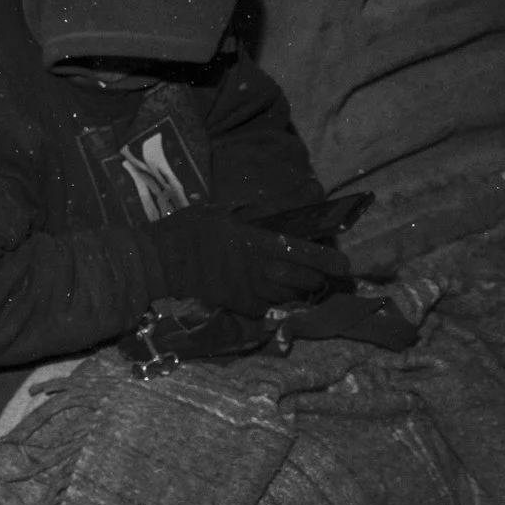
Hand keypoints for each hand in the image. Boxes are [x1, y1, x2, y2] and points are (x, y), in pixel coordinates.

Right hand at [147, 206, 351, 316]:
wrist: (161, 261)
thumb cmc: (192, 230)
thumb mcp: (227, 212)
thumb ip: (267, 210)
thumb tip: (305, 197)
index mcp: (259, 243)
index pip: (306, 253)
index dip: (329, 260)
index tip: (343, 263)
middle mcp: (261, 271)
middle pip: (306, 281)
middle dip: (317, 277)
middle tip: (317, 271)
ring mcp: (252, 292)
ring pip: (291, 297)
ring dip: (297, 290)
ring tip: (295, 281)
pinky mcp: (241, 306)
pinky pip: (269, 307)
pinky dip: (273, 301)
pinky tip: (266, 291)